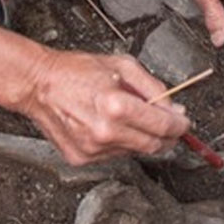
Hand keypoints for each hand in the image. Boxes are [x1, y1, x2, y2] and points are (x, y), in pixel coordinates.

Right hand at [17, 50, 189, 165]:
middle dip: (167, 136)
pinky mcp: (82, 158)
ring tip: (125, 116)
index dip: (180, 125)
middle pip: (154, 145)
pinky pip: (114, 155)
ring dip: (140, 137)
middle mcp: (105, 132)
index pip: (163, 126)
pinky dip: (118, 142)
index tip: (184, 122)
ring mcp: (93, 148)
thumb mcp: (122, 66)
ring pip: (135, 151)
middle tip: (168, 125)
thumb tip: (174, 110)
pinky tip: (107, 125)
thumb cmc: (76, 71)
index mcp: (116, 106)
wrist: (38, 84)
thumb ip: (153, 88)